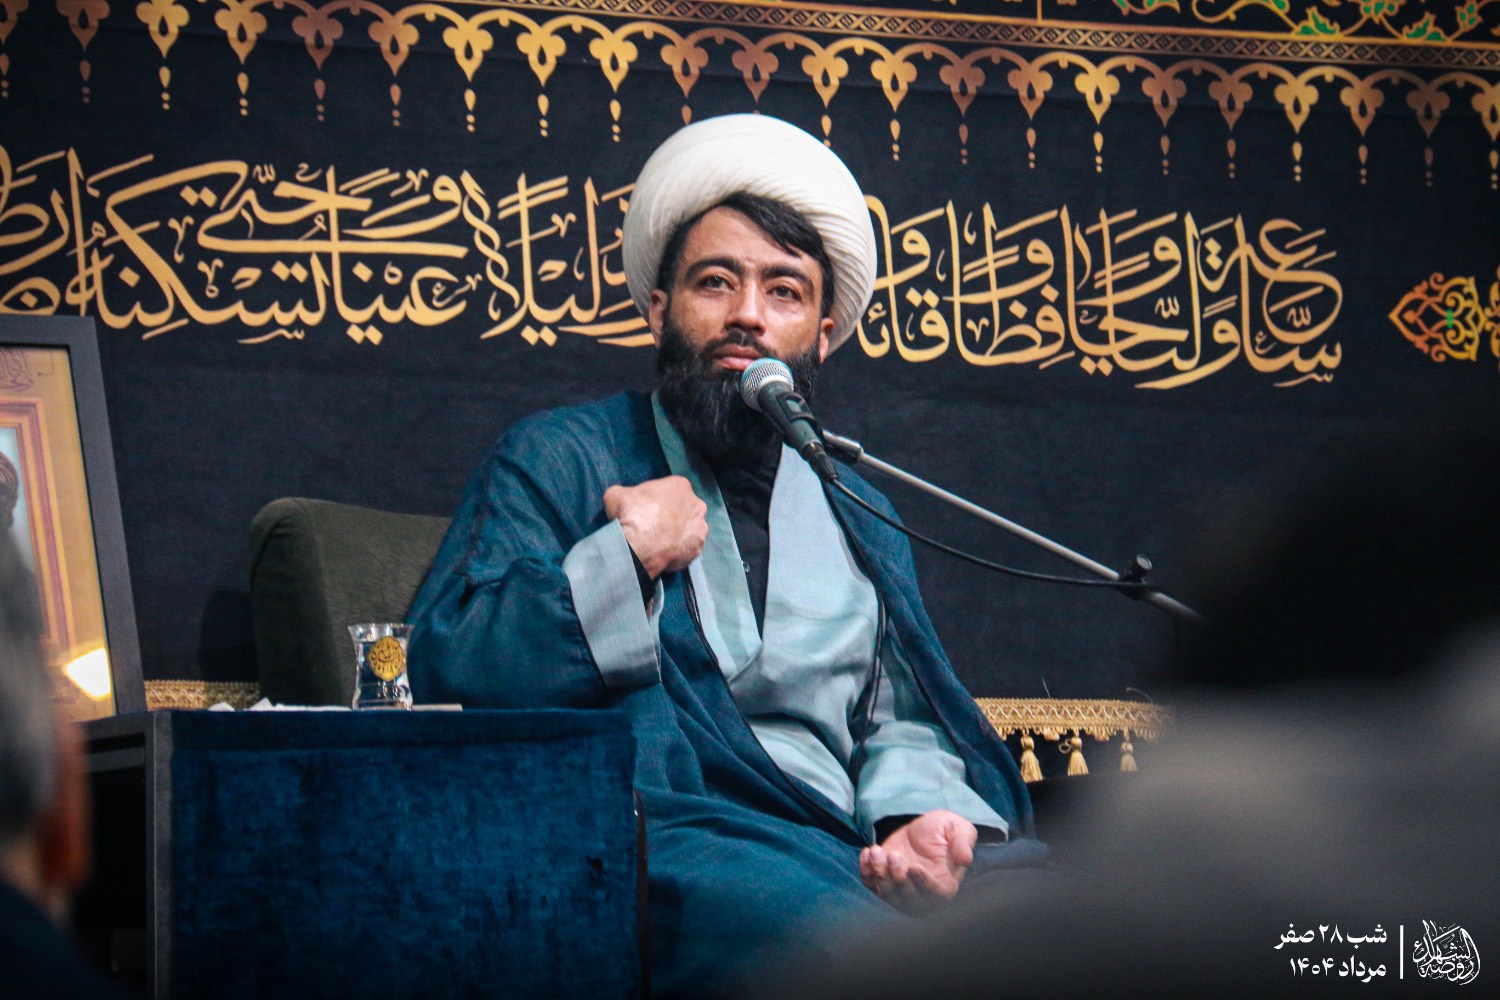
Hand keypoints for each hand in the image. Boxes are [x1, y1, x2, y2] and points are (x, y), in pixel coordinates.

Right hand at [603, 476, 707, 577]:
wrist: (639, 547)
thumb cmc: (631, 514)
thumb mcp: (616, 495)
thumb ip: (623, 493)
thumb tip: (619, 498)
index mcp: (680, 485)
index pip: (670, 489)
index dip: (657, 499)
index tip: (646, 508)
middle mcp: (696, 504)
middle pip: (683, 508)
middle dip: (672, 515)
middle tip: (654, 525)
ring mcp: (700, 528)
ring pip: (688, 528)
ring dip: (678, 533)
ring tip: (660, 542)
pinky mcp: (697, 549)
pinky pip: (687, 548)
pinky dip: (678, 550)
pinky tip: (664, 553)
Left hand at [860, 810, 976, 911]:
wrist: (923, 829)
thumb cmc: (945, 830)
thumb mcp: (959, 828)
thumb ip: (963, 842)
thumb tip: (965, 858)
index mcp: (946, 885)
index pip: (936, 895)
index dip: (924, 884)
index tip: (913, 867)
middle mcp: (923, 895)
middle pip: (908, 900)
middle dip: (898, 879)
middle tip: (894, 855)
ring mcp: (902, 891)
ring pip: (888, 895)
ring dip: (879, 875)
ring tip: (876, 851)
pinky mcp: (885, 882)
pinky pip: (872, 886)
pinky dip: (866, 873)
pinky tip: (867, 853)